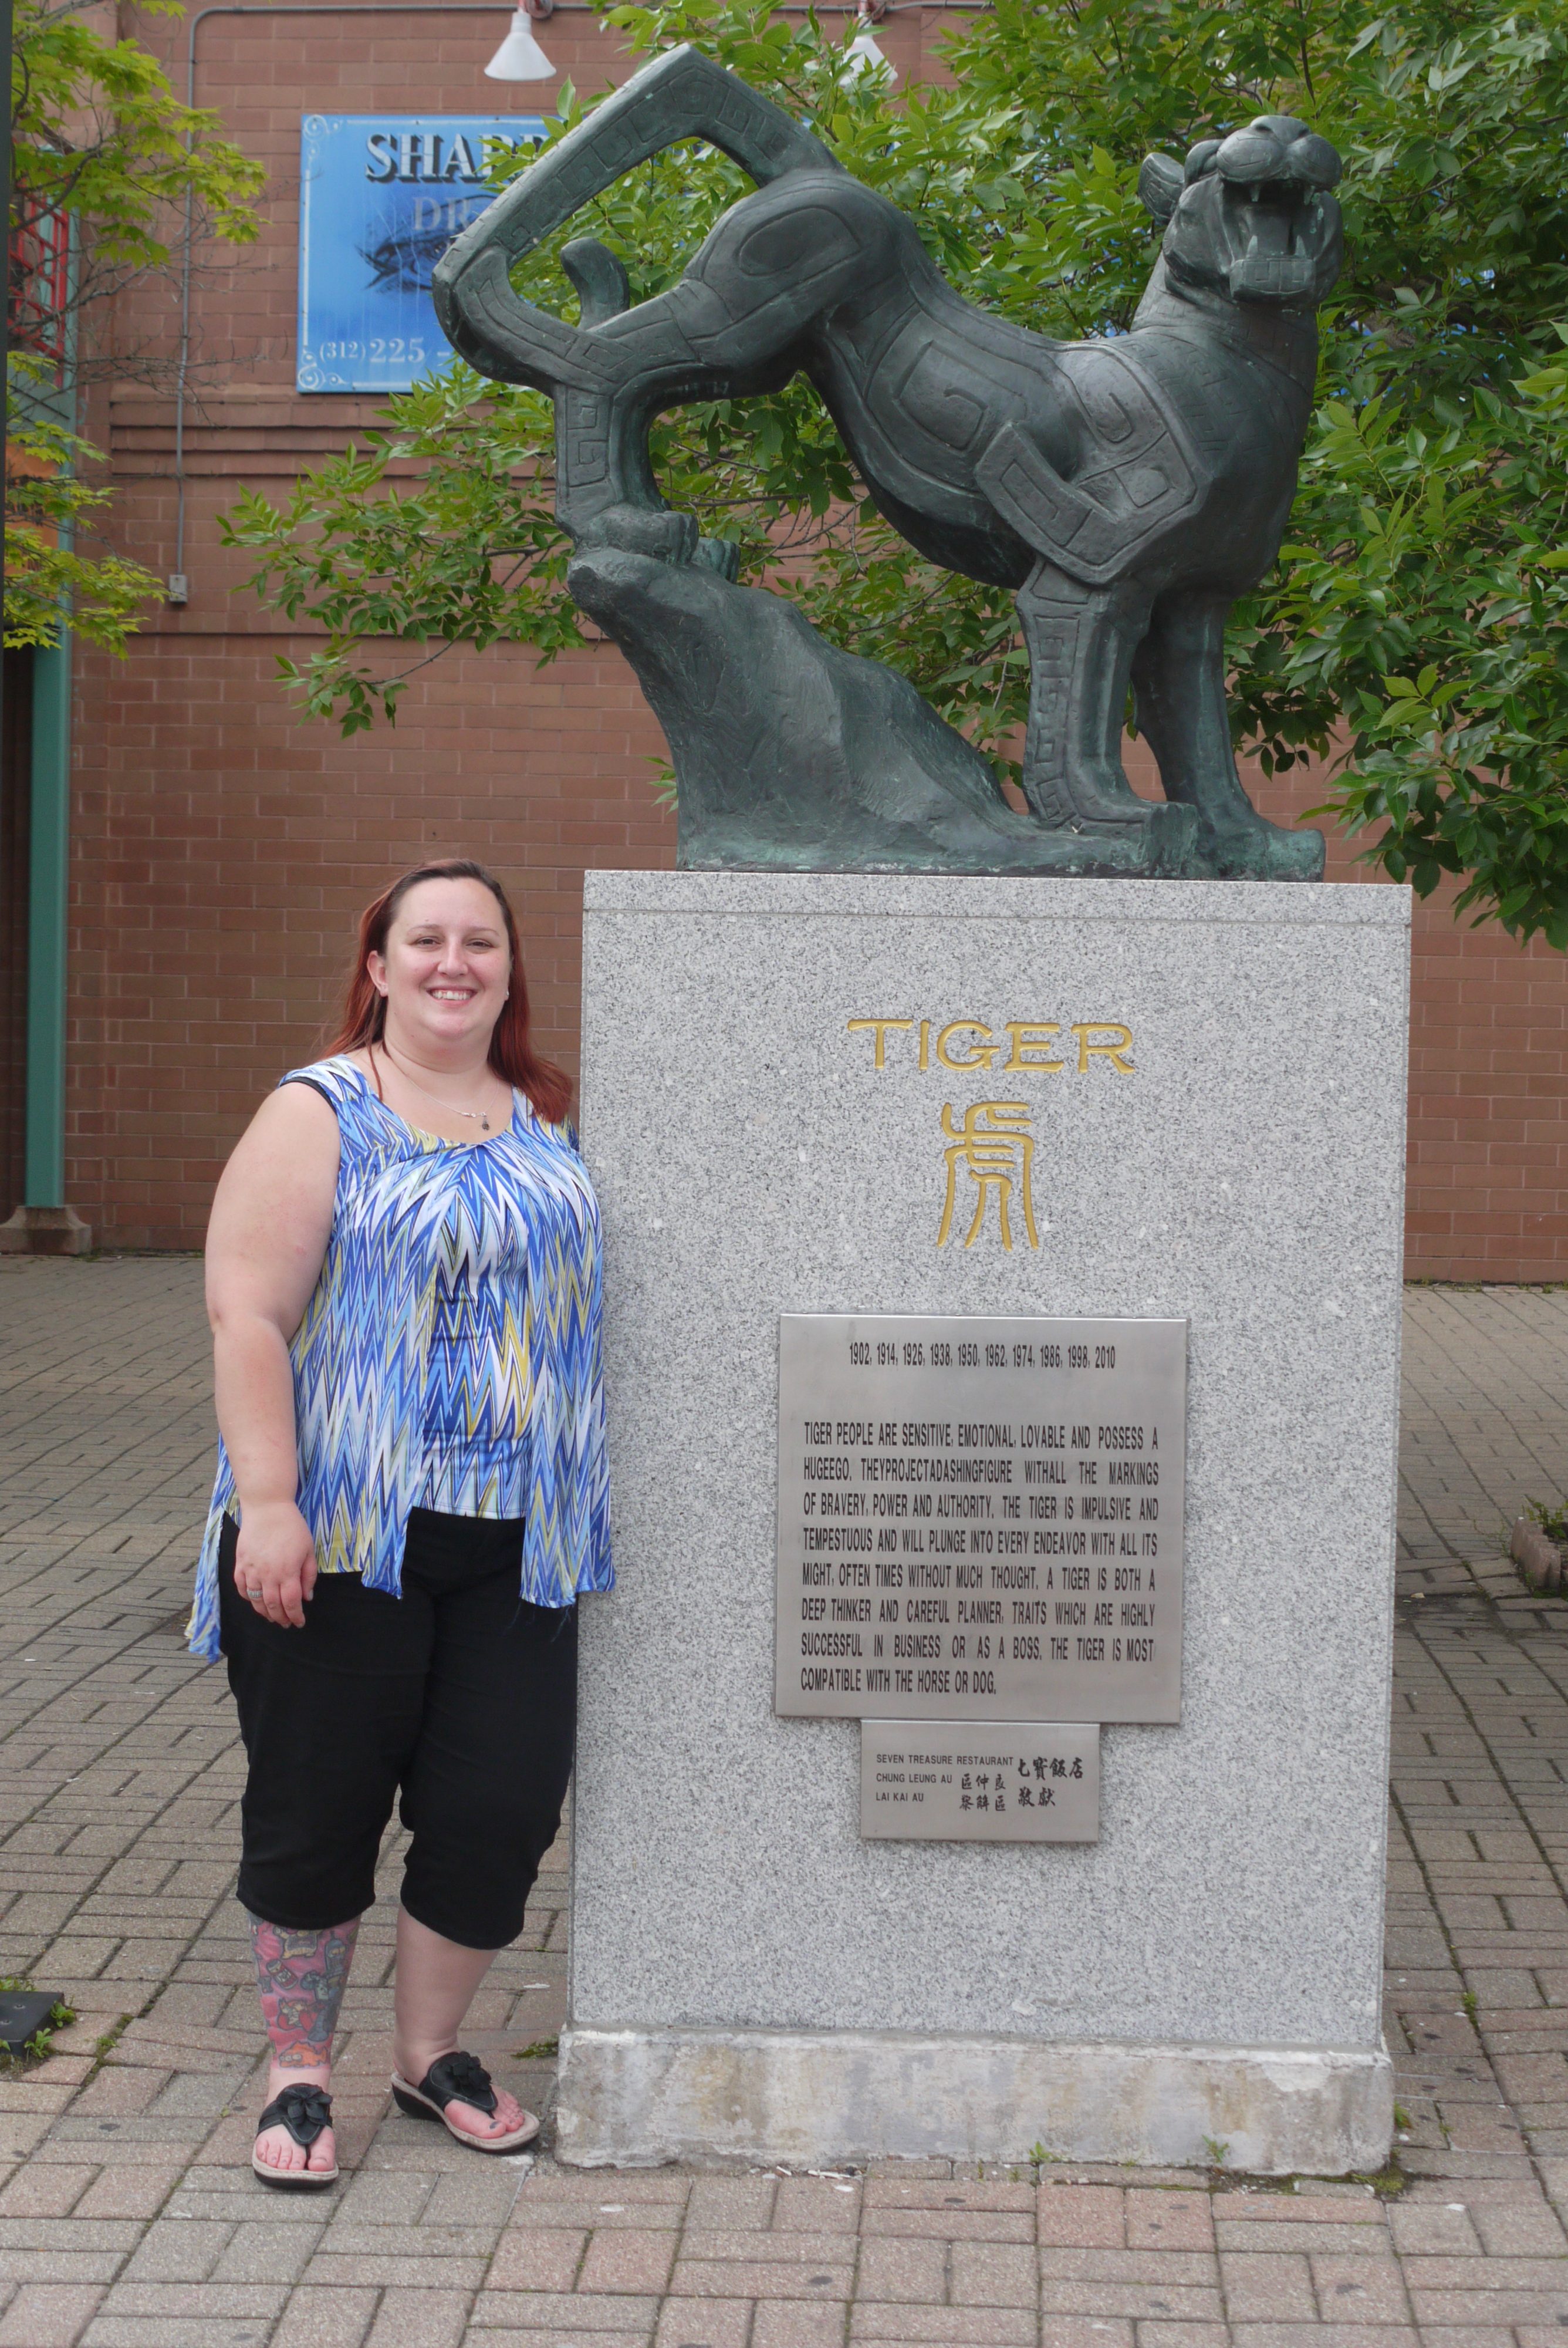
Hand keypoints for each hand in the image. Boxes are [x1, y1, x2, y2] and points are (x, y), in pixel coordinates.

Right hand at [234, 1501, 317, 1627]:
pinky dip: (248, 1598)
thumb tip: (307, 1597)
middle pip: (272, 1606)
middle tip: (286, 1624)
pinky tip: (255, 1600)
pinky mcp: (240, 1564)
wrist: (267, 1508)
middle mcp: (267, 1575)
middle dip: (280, 1618)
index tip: (299, 1623)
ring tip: (272, 1617)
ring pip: (255, 1600)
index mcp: (287, 1572)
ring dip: (264, 1612)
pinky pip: (241, 1588)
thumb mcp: (308, 1549)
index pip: (291, 1603)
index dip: (296, 1616)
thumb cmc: (292, 1527)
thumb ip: (308, 1575)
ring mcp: (251, 1570)